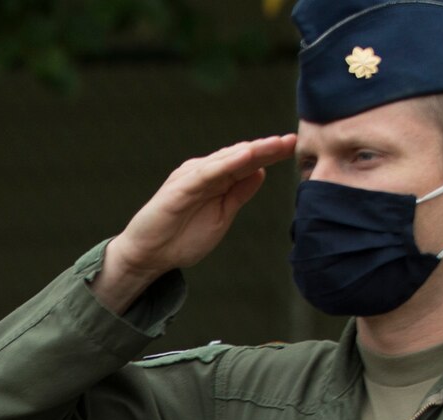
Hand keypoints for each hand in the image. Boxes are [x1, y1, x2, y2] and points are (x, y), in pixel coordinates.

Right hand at [96, 134, 298, 308]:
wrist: (149, 256)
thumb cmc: (181, 238)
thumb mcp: (221, 217)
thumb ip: (238, 195)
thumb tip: (261, 172)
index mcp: (216, 181)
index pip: (247, 163)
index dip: (270, 154)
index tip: (293, 146)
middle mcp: (205, 173)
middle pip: (240, 156)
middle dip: (266, 147)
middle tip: (291, 139)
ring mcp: (191, 177)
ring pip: (226, 159)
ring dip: (250, 151)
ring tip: (274, 144)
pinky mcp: (180, 187)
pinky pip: (207, 172)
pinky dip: (227, 163)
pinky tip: (246, 156)